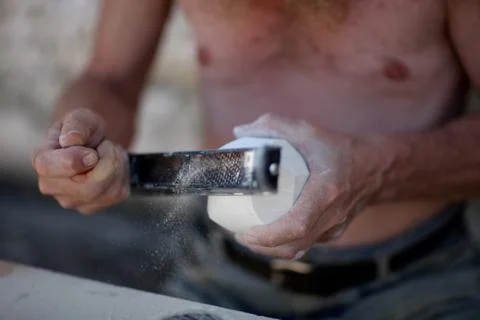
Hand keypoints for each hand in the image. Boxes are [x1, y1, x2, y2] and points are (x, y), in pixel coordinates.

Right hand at [32, 108, 129, 213]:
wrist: (95, 142)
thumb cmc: (83, 129)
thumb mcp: (80, 117)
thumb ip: (76, 125)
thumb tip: (71, 140)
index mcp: (42, 161)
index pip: (49, 168)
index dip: (75, 161)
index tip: (92, 152)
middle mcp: (52, 187)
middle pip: (88, 188)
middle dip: (107, 162)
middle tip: (106, 146)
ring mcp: (72, 201)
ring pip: (107, 192)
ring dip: (117, 167)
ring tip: (108, 154)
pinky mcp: (93, 206)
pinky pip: (118, 193)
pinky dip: (123, 176)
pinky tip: (113, 167)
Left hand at [233, 114, 381, 258]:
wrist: (375, 168)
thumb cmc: (341, 149)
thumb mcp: (307, 131)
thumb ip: (273, 125)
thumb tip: (240, 131)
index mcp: (326, 192)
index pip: (296, 225)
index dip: (269, 235)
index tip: (246, 232)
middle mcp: (331, 215)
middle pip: (294, 246)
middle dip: (262, 247)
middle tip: (239, 235)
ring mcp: (334, 227)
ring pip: (299, 249)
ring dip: (271, 250)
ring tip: (249, 238)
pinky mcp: (333, 231)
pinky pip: (306, 244)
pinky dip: (285, 244)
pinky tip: (270, 233)